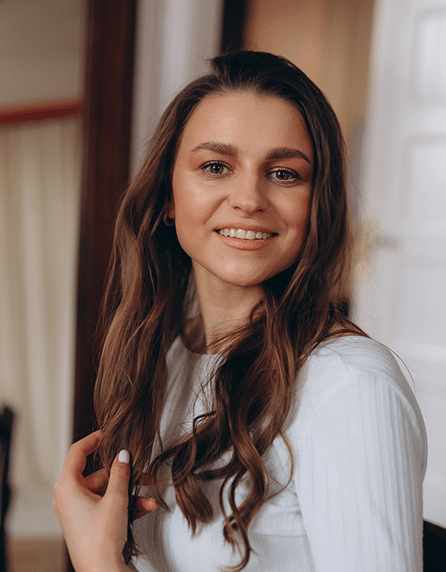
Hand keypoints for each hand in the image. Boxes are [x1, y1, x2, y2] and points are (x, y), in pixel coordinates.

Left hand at [53, 431, 156, 571]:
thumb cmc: (101, 540)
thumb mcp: (116, 499)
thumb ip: (120, 473)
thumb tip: (123, 455)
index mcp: (67, 487)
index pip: (76, 453)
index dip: (92, 440)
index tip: (105, 434)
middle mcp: (67, 498)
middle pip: (97, 475)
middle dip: (122, 476)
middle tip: (140, 472)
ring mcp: (76, 512)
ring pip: (104, 492)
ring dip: (127, 493)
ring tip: (147, 496)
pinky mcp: (85, 523)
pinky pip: (104, 505)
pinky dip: (122, 505)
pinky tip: (143, 507)